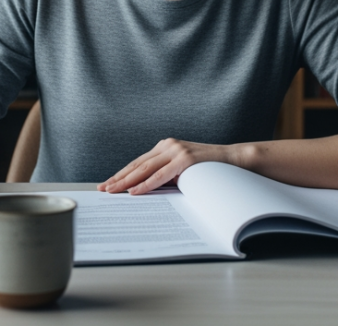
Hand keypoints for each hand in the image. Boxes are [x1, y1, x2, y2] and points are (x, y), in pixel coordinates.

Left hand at [98, 138, 233, 194]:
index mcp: (166, 147)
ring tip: (112, 191)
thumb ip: (166, 176)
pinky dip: (146, 184)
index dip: (121, 173)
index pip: (138, 162)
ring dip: (127, 181)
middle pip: (138, 164)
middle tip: (103, 189)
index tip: (107, 183)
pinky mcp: (185, 159)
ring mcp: (177, 150)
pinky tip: (134, 191)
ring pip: (145, 168)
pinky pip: (160, 175)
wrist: (234, 161)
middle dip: (119, 178)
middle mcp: (168, 145)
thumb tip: (143, 191)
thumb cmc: (208, 170)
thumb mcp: (182, 172)